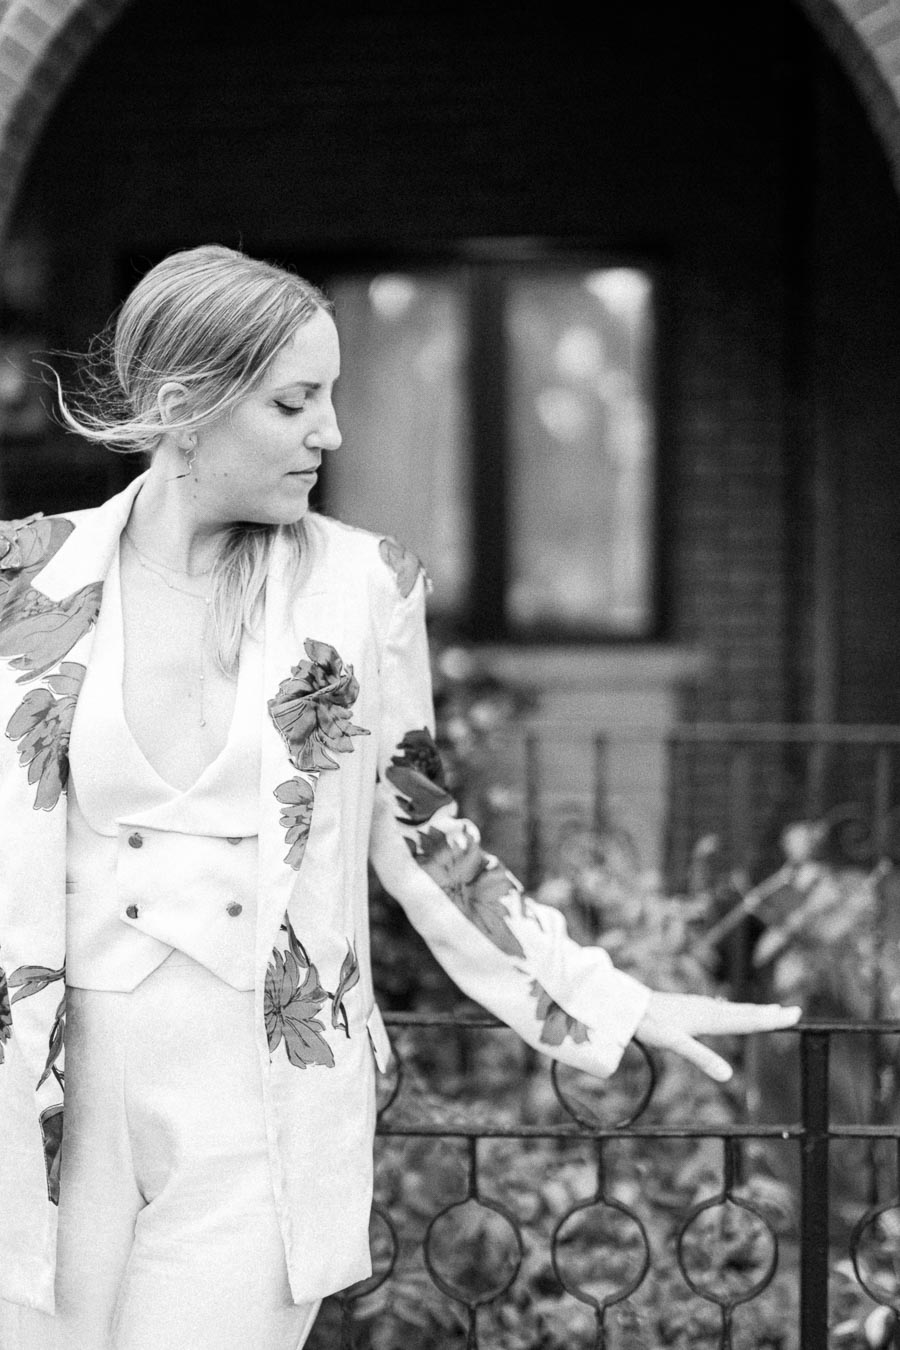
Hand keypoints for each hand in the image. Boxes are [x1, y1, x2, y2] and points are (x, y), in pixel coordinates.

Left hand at [635, 991, 801, 1081]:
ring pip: (734, 1009)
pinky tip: (733, 1011)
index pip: (747, 1021)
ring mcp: (700, 1007)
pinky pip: (722, 1010)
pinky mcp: (692, 1008)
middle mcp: (709, 1009)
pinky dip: (736, 1010)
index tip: (793, 1015)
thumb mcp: (676, 1044)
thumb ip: (702, 1058)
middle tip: (795, 1012)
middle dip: (770, 1013)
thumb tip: (727, 1076)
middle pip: (745, 1013)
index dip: (771, 1020)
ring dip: (755, 1010)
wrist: (628, 1005)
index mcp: (710, 1018)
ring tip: (773, 1009)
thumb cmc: (651, 1024)